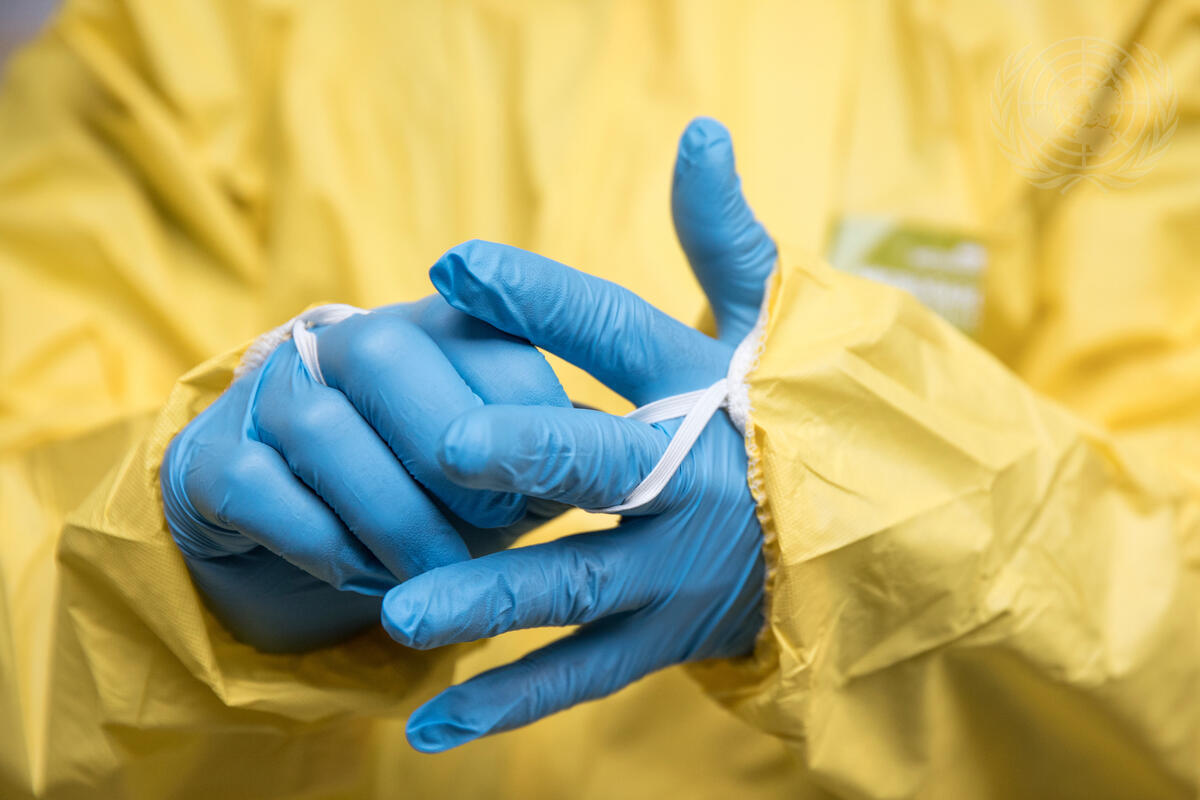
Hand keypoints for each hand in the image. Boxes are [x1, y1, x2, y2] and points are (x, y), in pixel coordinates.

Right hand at [161, 296, 567, 651]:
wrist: (301, 540)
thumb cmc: (429, 498)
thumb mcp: (502, 477)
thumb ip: (552, 456)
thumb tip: (625, 468)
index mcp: (432, 328)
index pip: (485, 339)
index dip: (528, 417)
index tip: (554, 489)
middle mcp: (342, 341)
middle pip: (386, 358)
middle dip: (450, 455)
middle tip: (499, 530)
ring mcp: (268, 394)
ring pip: (324, 431)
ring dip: (393, 520)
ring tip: (436, 581)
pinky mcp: (210, 458)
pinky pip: (262, 491)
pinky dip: (325, 546)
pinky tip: (364, 578)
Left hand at [383, 118, 776, 750]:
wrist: (877, 540)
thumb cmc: (789, 413)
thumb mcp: (768, 324)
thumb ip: (721, 237)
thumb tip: (698, 129)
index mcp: (704, 389)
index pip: (620, 331)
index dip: (541, 296)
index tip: (452, 263)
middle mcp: (689, 482)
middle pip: (606, 464)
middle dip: (531, 452)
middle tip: (447, 449)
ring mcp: (674, 572)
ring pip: (578, 584)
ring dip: (493, 597)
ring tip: (400, 611)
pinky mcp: (663, 640)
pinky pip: (582, 673)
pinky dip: (508, 703)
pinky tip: (428, 725)